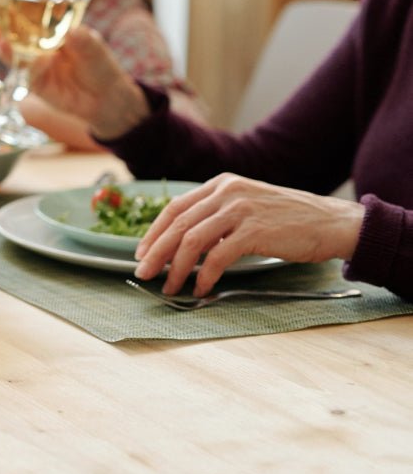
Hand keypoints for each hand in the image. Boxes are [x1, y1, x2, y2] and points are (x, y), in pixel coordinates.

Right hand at [0, 0, 147, 137]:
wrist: (105, 98)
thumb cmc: (100, 65)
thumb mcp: (95, 47)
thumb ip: (83, 40)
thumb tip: (72, 32)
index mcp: (48, 28)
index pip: (23, 13)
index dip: (7, 3)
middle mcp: (36, 45)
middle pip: (9, 31)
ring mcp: (33, 64)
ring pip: (11, 52)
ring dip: (2, 44)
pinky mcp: (36, 83)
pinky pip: (29, 74)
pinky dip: (32, 67)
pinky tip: (37, 62)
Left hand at [134, 174, 364, 296]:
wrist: (331, 222)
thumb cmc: (289, 220)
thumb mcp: (247, 206)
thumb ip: (218, 216)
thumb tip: (184, 243)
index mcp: (221, 184)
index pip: (175, 207)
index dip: (154, 231)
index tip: (141, 252)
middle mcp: (226, 192)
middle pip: (177, 224)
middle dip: (156, 252)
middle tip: (142, 273)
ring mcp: (240, 210)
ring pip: (192, 240)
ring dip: (175, 268)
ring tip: (168, 287)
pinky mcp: (254, 231)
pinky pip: (218, 256)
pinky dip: (204, 275)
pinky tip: (201, 289)